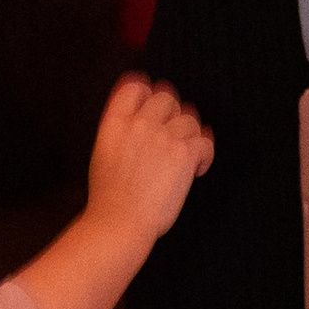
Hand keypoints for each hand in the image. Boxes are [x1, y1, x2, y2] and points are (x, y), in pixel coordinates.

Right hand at [87, 74, 213, 243]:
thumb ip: (120, 130)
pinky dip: (205, 155)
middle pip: (166, 97)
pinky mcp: (184, 153)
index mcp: (115, 123)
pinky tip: (196, 168)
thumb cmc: (110, 198)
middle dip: (172, 114)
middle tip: (172, 135)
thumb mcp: (103, 153)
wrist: (119, 222)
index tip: (154, 107)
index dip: (148, 94)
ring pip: (189, 118)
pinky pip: (205, 140)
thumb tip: (137, 116)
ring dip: (190, 135)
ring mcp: (163, 137)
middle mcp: (139, 124)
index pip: (136, 86)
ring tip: (184, 155)